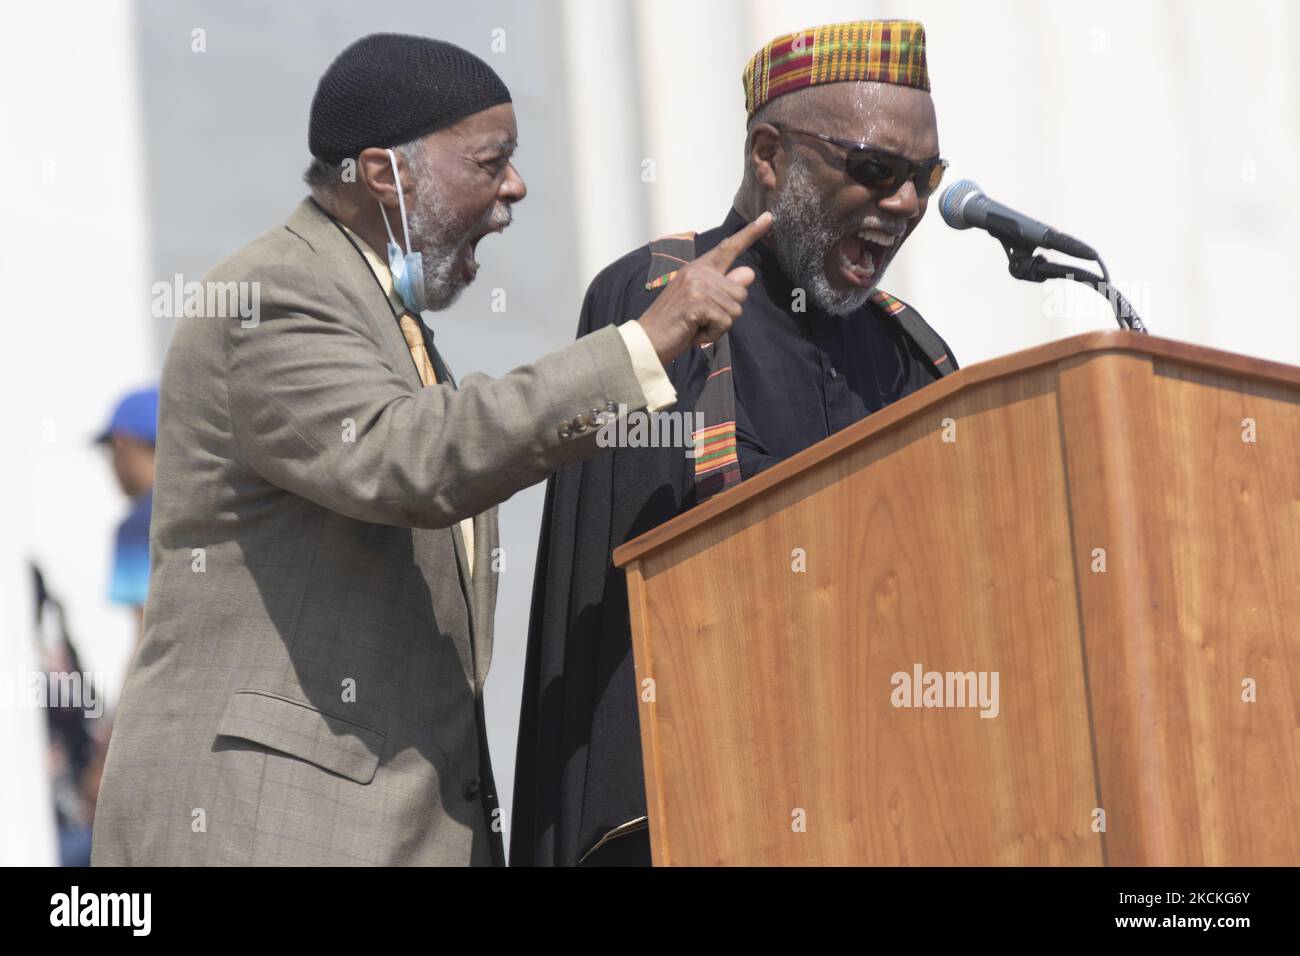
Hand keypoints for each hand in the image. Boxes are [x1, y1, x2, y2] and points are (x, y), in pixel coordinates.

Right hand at [636, 211, 772, 363]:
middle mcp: (698, 272)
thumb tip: (748, 272)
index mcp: (698, 267)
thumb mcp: (702, 302)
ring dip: (719, 326)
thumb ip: (724, 286)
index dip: (750, 233)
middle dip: (727, 313)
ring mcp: (698, 286)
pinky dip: (713, 335)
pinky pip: (725, 323)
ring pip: (735, 310)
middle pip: (740, 292)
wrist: (647, 340)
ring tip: (696, 325)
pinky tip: (694, 332)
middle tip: (700, 319)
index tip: (769, 217)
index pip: (729, 248)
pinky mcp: (698, 303)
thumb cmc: (674, 323)